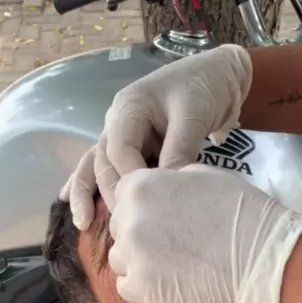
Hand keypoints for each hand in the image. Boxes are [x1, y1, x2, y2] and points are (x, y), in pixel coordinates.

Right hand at [62, 45, 252, 226]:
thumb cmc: (204, 87)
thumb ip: (179, 149)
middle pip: (103, 162)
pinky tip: (82, 212)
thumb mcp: (194, 114)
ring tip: (82, 222)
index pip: (119, 150)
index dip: (130, 179)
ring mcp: (124, 136)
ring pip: (97, 167)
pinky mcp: (135, 149)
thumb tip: (167, 189)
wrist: (219, 77)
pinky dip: (93, 189)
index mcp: (129, 108)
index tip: (145, 202)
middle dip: (108, 193)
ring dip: (87, 194)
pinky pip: (110, 170)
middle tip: (122, 224)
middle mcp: (118, 123)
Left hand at [109, 165, 301, 302]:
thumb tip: (157, 189)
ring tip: (172, 265)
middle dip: (140, 234)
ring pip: (121, 258)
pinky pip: (126, 286)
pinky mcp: (139, 290)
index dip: (143, 207)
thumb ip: (168, 181)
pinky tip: (169, 282)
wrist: (261, 258)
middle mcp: (128, 220)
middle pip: (120, 228)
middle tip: (173, 243)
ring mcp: (132, 256)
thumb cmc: (240, 211)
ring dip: (139, 261)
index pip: (123, 196)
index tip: (164, 218)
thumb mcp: (202, 174)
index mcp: (140, 186)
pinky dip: (144, 286)